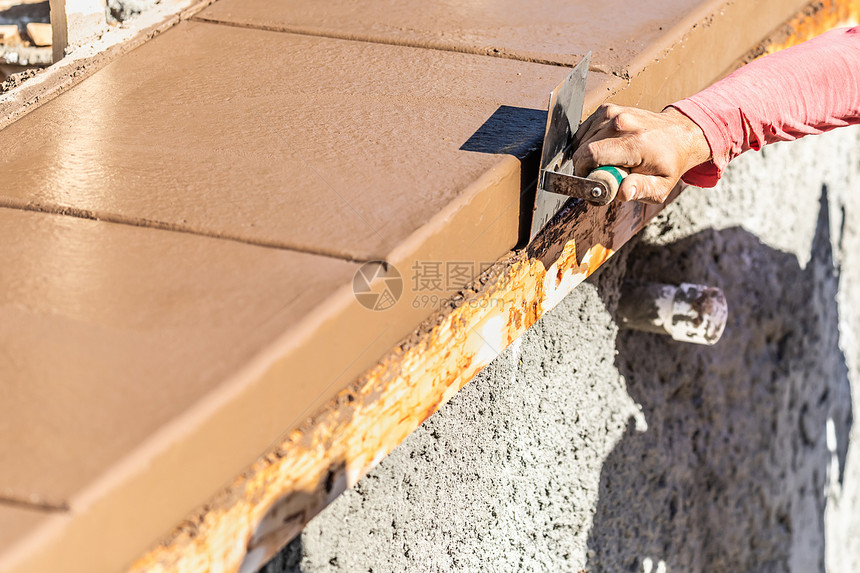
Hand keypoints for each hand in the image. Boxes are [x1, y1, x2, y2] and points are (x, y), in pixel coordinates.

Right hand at [570, 104, 710, 202]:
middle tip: (601, 175)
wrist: (678, 134)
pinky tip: (602, 150)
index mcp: (636, 142)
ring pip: (581, 140)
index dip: (583, 172)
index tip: (590, 183)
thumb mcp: (661, 186)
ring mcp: (614, 113)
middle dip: (584, 167)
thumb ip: (641, 190)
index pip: (591, 155)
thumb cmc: (669, 163)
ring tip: (605, 162)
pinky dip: (586, 143)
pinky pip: (584, 131)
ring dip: (585, 155)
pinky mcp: (608, 109)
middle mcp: (623, 123)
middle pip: (583, 148)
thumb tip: (622, 192)